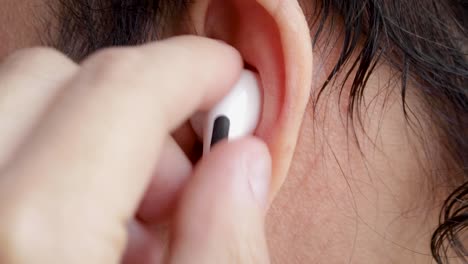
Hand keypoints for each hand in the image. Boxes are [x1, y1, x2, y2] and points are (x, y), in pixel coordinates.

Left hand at [0, 36, 270, 263]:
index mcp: (31, 238)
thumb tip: (240, 159)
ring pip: (15, 109)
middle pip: (46, 79)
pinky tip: (87, 238)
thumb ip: (225, 247)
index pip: (116, 91)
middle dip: (133, 108)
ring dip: (88, 141)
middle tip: (179, 183)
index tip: (226, 77)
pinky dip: (49, 171)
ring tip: (133, 227)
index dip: (189, 68)